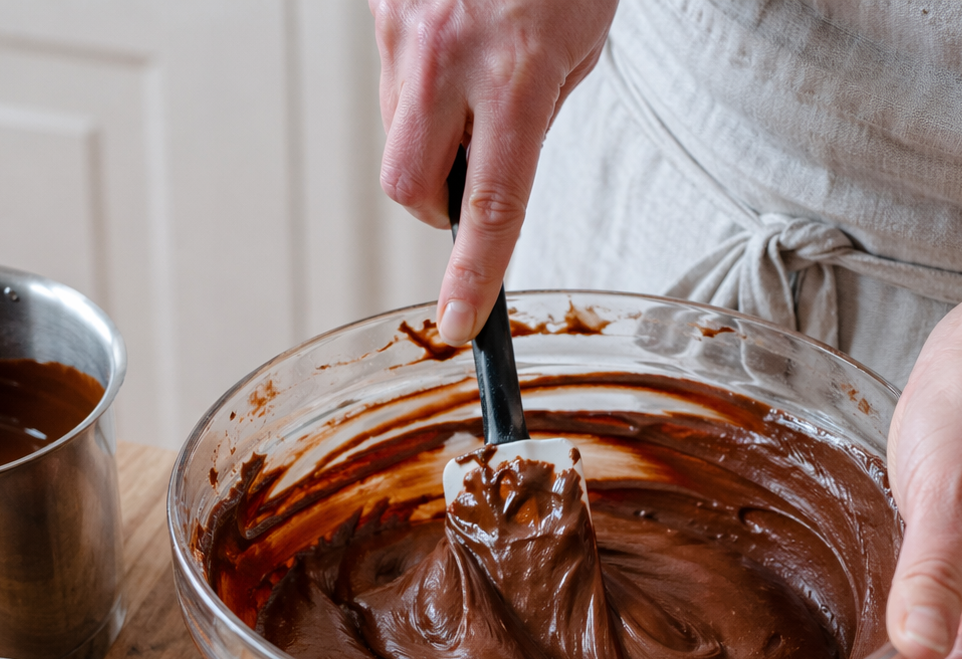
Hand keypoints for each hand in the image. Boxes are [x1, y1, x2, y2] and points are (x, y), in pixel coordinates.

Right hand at [370, 0, 617, 342]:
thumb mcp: (581, 44)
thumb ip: (533, 113)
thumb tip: (489, 164)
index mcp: (518, 72)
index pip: (490, 207)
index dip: (473, 275)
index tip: (460, 323)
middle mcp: (449, 53)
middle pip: (408, 186)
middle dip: (435, 207)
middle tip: (470, 183)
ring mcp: (404, 25)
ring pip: (395, 133)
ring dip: (429, 137)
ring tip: (474, 84)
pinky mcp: (381, 3)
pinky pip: (390, 77)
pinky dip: (418, 86)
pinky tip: (453, 45)